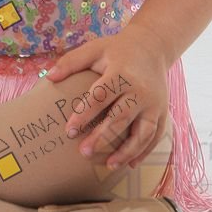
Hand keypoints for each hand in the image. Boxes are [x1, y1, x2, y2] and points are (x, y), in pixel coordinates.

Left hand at [43, 27, 170, 170]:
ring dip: (127, 150)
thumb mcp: (95, 49)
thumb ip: (71, 62)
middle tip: (84, 152)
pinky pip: (155, 135)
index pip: (101, 96)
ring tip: (109, 164)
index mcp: (122, 73)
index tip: (69, 131)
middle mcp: (140, 89)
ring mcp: (154, 103)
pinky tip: (129, 164)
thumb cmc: (118, 50)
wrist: (152, 46)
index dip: (84, 114)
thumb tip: (49, 77)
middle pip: (121, 117)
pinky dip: (144, 151)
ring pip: (143, 131)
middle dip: (102, 136)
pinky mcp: (162, 111)